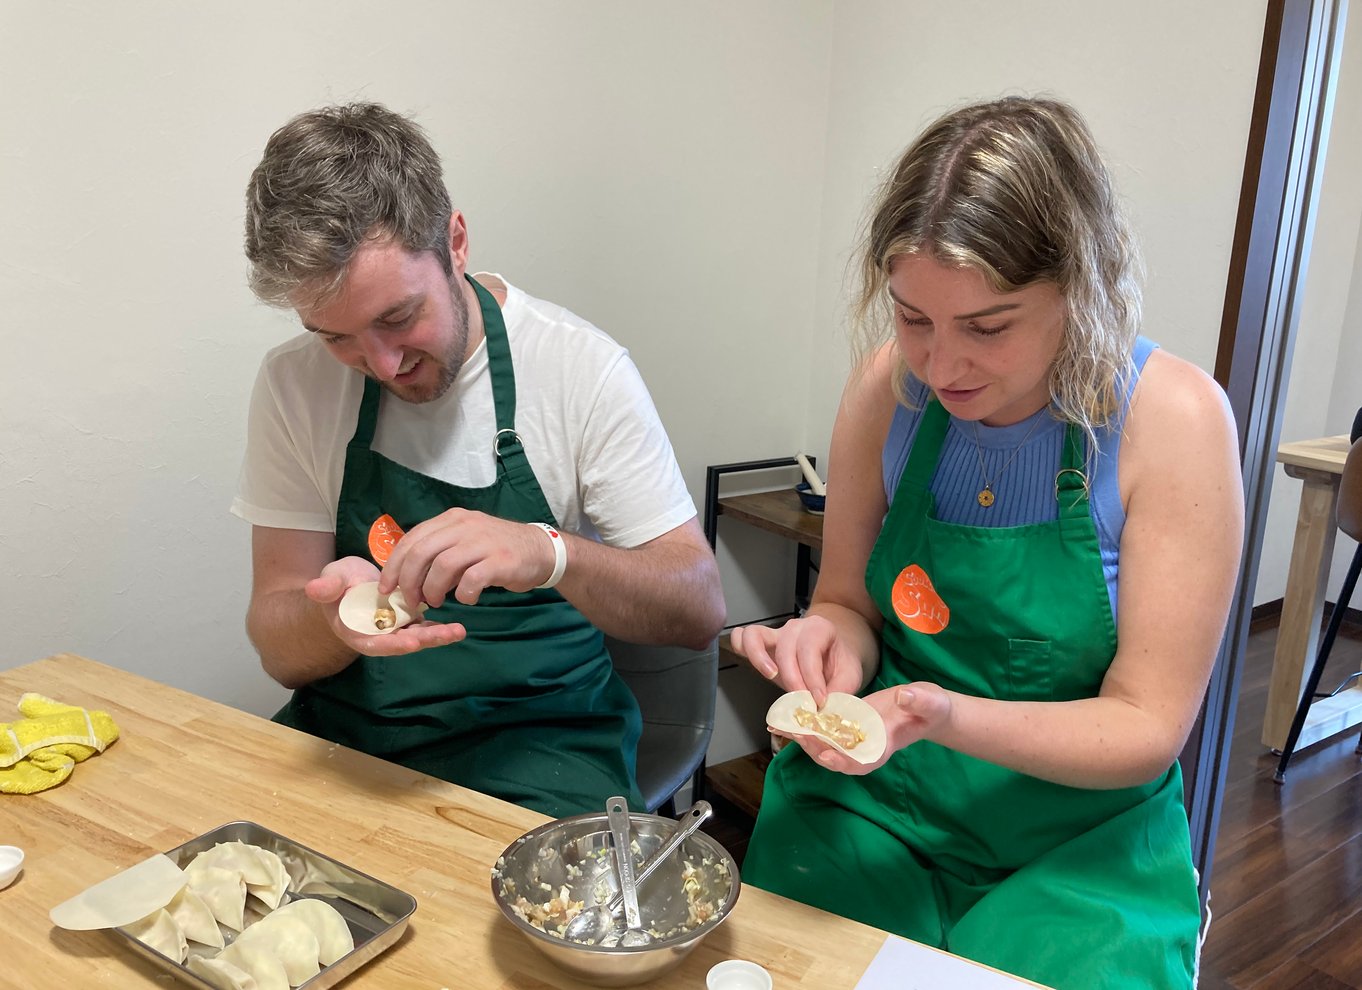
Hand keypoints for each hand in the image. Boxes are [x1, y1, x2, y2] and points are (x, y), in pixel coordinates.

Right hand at [306, 556, 467, 656]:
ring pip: (418, 634)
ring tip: (459, 630)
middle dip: (426, 639)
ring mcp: (395, 629)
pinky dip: (440, 624)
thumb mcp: (330, 580)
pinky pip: (425, 624)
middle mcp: (379, 635)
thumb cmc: (337, 585)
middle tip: (449, 634)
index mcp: (357, 631)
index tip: (411, 643)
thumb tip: (315, 588)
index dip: (392, 644)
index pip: (374, 643)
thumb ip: (326, 586)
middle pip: (403, 641)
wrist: (348, 585)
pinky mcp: (408, 620)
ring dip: (439, 634)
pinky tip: (458, 623)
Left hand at [376, 509, 555, 610]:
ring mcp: (483, 542)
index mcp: (452, 519)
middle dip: (409, 581)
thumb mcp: (465, 540)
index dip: (394, 565)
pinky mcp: (500, 561)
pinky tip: (466, 599)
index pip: (412, 539)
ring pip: (442, 566)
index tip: (387, 587)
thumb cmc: (497, 549)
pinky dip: (463, 594)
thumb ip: (439, 551)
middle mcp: (465, 526)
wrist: (540, 550)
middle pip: (421, 552)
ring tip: (436, 602)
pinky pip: (471, 580)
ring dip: (432, 589)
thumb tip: (408, 575)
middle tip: (410, 601)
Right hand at [729, 615, 863, 704]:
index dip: (812, 678)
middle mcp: (795, 627)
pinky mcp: (761, 643)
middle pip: (785, 647)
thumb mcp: (850, 676)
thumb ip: (839, 691)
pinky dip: (743, 651)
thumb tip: (823, 710)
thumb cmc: (839, 663)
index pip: (810, 650)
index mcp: (820, 628)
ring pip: (754, 635)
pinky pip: (741, 638)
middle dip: (792, 678)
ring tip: (772, 677)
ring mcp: (775, 633)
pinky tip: (756, 670)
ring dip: (759, 658)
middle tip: (801, 701)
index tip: (819, 701)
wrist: (833, 654)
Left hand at [784, 681, 952, 774]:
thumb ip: (920, 701)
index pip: (863, 762)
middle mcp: (864, 746)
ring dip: (804, 736)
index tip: (828, 757)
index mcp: (884, 746)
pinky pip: (823, 728)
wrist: (925, 706)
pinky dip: (805, 723)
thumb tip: (904, 696)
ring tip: (782, 724)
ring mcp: (854, 736)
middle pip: (836, 755)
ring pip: (825, 743)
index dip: (845, 762)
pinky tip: (786, 714)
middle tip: (797, 732)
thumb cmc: (931, 708)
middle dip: (814, 747)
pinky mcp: (847, 722)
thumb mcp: (930, 702)